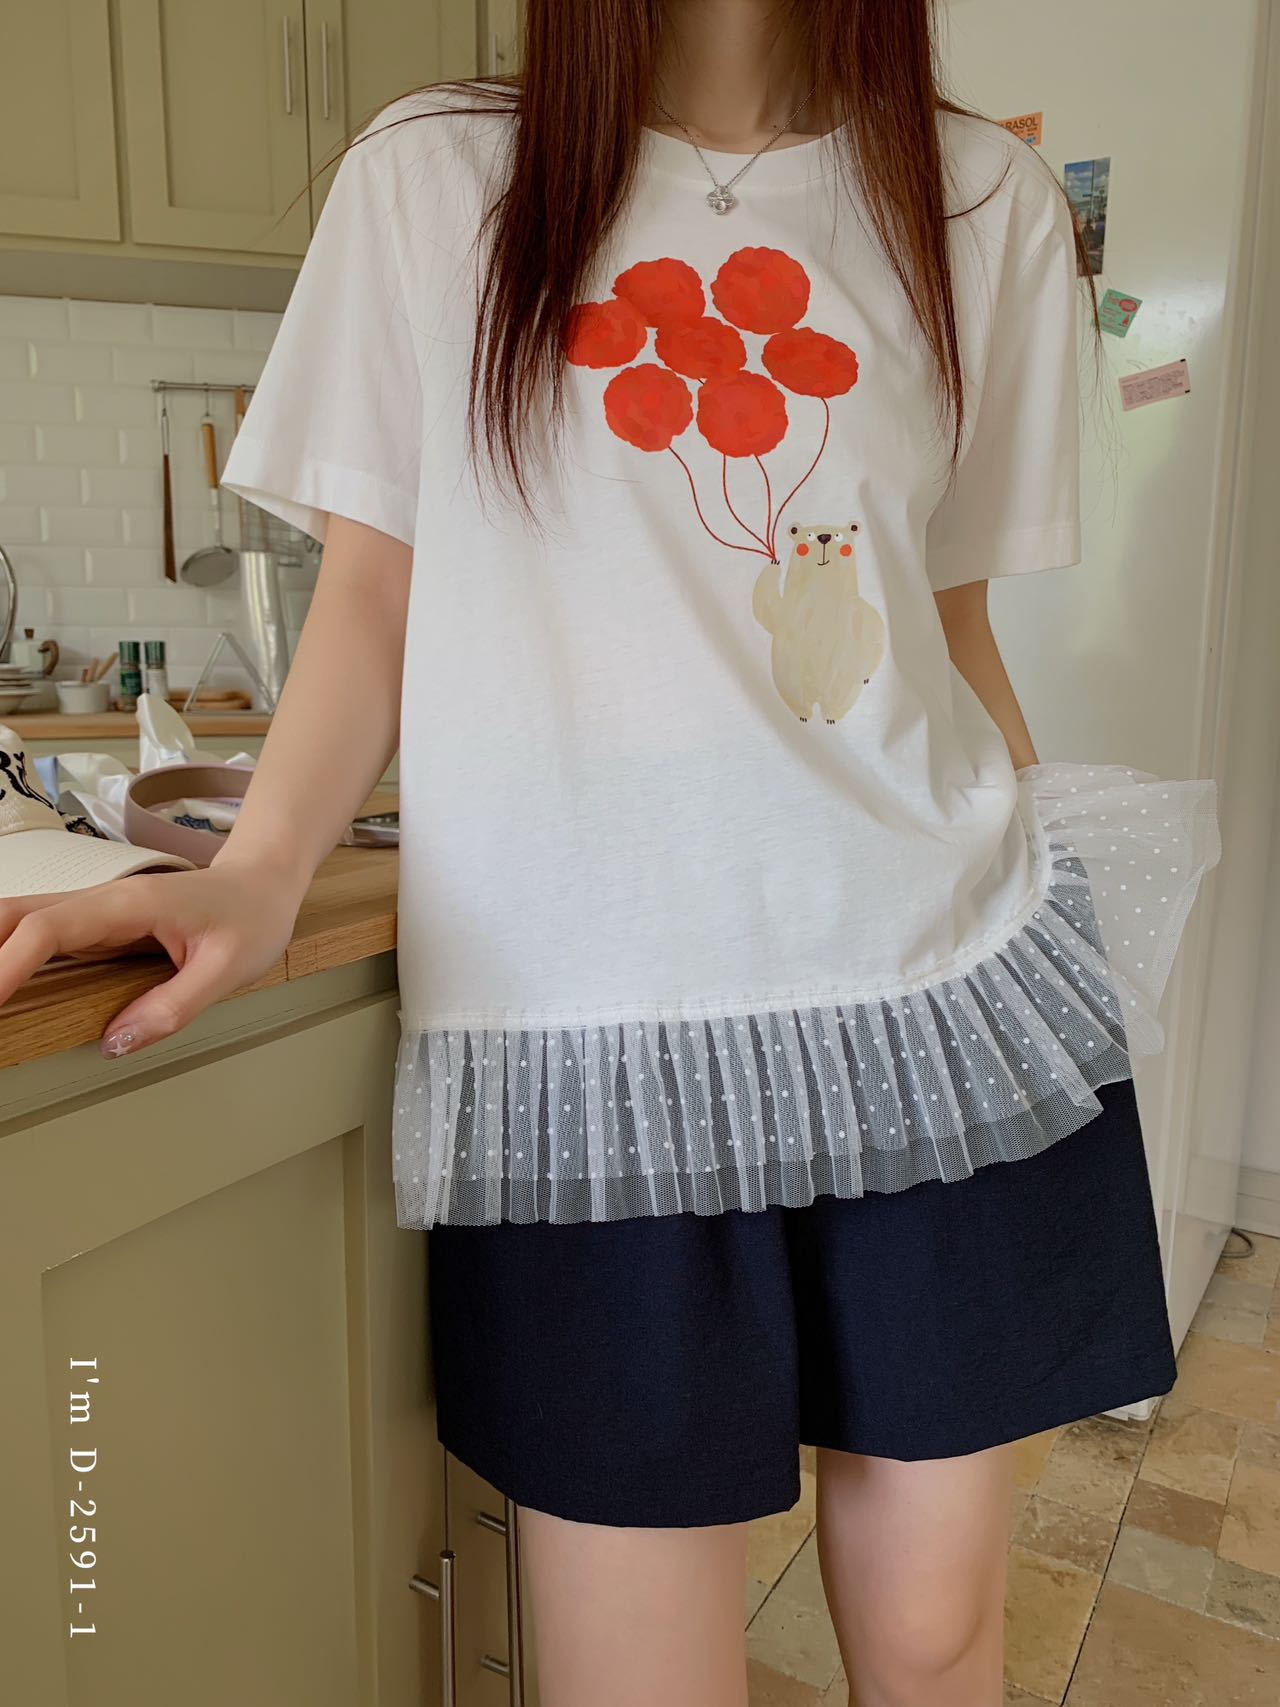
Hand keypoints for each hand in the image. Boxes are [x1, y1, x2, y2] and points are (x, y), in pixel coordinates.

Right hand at [0, 859, 307, 1057]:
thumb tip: (115, 1043)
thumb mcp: (228, 969)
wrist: (264, 883)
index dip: (6, 964)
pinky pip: (42, 938)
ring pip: (22, 922)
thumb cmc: (252, 916)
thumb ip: (173, 1006)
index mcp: (129, 905)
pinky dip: (11, 956)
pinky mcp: (98, 928)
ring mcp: (96, 914)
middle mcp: (103, 902)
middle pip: (16, 915)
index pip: (48, 929)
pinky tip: (6, 984)